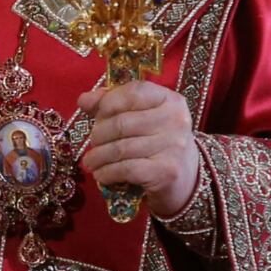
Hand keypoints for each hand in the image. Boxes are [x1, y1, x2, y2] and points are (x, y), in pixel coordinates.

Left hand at [77, 80, 201, 218]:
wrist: (186, 178)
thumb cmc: (158, 143)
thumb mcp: (142, 118)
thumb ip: (113, 104)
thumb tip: (84, 99)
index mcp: (170, 100)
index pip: (134, 92)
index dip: (109, 102)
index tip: (96, 115)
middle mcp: (176, 120)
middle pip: (122, 123)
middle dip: (99, 135)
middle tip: (93, 144)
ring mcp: (173, 146)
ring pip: (121, 148)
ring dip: (98, 157)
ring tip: (90, 162)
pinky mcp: (166, 171)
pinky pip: (126, 169)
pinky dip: (107, 173)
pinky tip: (101, 175)